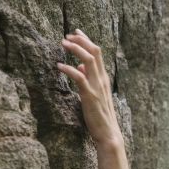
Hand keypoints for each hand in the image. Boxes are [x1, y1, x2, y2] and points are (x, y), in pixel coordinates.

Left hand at [58, 29, 122, 146]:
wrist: (108, 134)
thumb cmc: (100, 117)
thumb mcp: (96, 95)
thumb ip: (89, 79)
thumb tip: (80, 66)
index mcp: (104, 79)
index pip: (97, 53)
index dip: (86, 40)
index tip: (75, 33)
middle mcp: (102, 80)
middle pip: (94, 51)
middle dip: (80, 40)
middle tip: (67, 36)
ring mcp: (97, 87)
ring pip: (88, 60)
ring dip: (75, 49)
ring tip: (63, 44)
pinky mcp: (89, 96)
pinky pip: (79, 77)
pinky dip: (69, 69)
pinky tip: (59, 66)